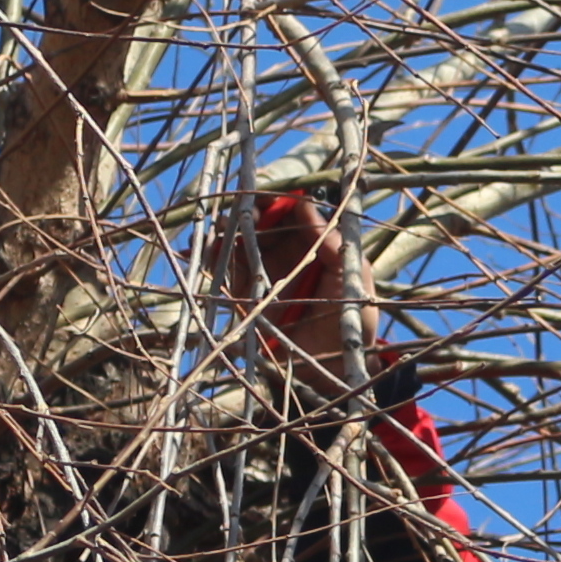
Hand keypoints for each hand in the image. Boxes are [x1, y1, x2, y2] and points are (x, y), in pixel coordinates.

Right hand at [217, 190, 355, 362]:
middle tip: (244, 212)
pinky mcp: (244, 291)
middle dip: (249, 209)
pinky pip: (225, 265)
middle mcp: (286, 251)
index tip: (268, 196)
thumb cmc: (352, 319)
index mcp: (314, 241)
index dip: (278, 199)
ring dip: (228, 226)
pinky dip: (213, 252)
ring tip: (224, 227)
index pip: (291, 209)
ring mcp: (263, 269)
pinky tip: (208, 245)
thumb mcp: (351, 274)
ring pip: (240, 237)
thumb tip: (305, 204)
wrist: (333, 365)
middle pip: (261, 218)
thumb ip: (330, 241)